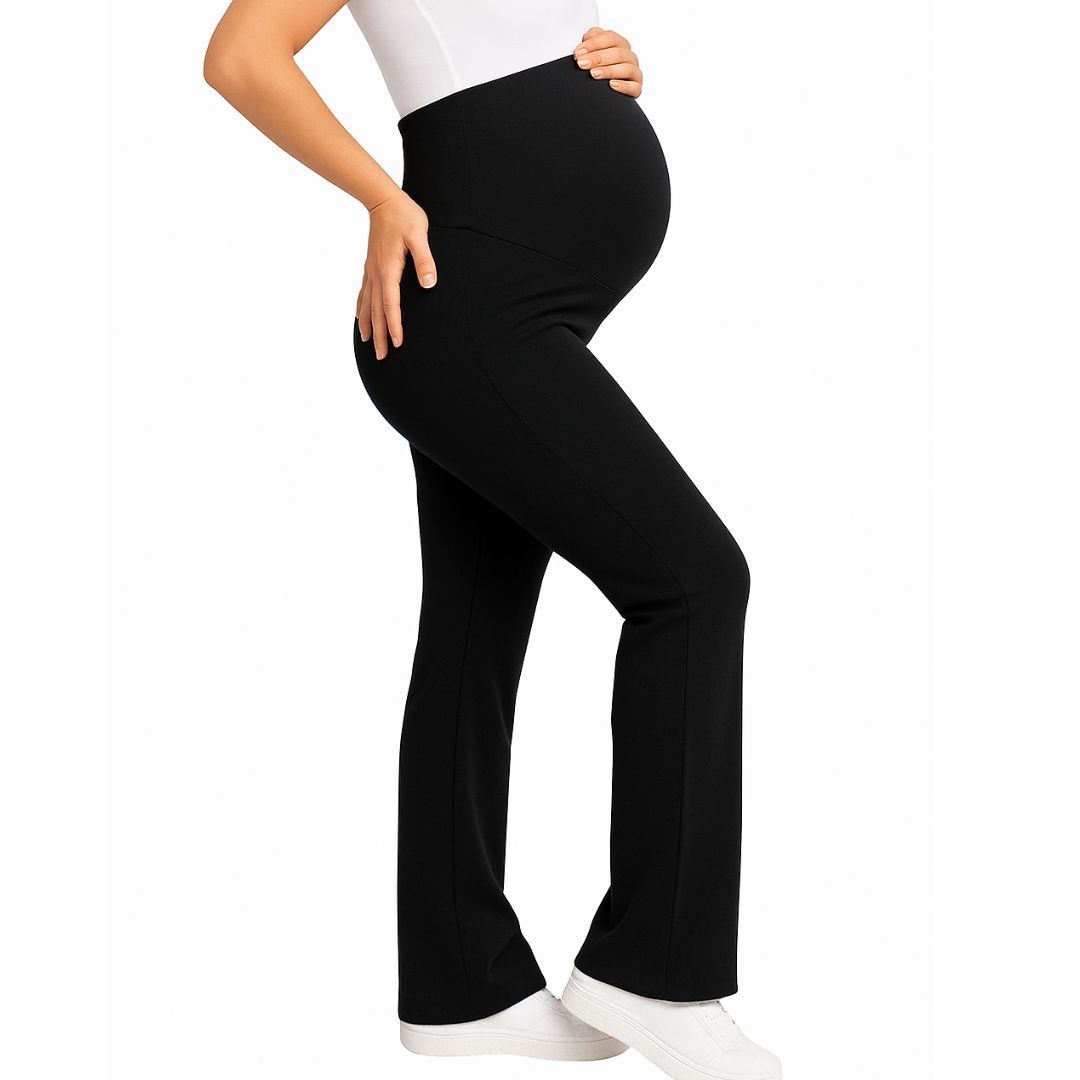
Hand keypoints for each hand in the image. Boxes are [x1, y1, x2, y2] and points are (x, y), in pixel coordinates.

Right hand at [356, 190, 436, 359]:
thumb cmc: (405, 216)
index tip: (398, 344)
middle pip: (376, 312)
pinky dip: (360, 309)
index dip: (394, 326)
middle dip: (380, 336)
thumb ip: (425, 260)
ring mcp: (371, 271)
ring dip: (368, 326)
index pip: (391, 305)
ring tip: (368, 344)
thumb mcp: (420, 236)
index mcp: (389, 270)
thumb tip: (429, 284)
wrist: (383, 199)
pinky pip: (363, 293)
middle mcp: (376, 274)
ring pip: (367, 305)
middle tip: (381, 357)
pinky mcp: (370, 266)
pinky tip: (359, 318)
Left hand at [574, 27, 643, 98]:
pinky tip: (611, 85)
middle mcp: (629, 57)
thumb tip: (587, 37)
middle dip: (597, 57)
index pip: (610, 38)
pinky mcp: (637, 88)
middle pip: (617, 53)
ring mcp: (634, 72)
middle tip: (582, 64)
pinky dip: (623, 86)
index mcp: (620, 44)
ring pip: (626, 68)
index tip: (578, 52)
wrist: (604, 95)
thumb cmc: (598, 70)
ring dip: (609, 70)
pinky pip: (634, 87)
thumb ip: (591, 41)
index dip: (593, 44)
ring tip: (593, 74)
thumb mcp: (592, 53)